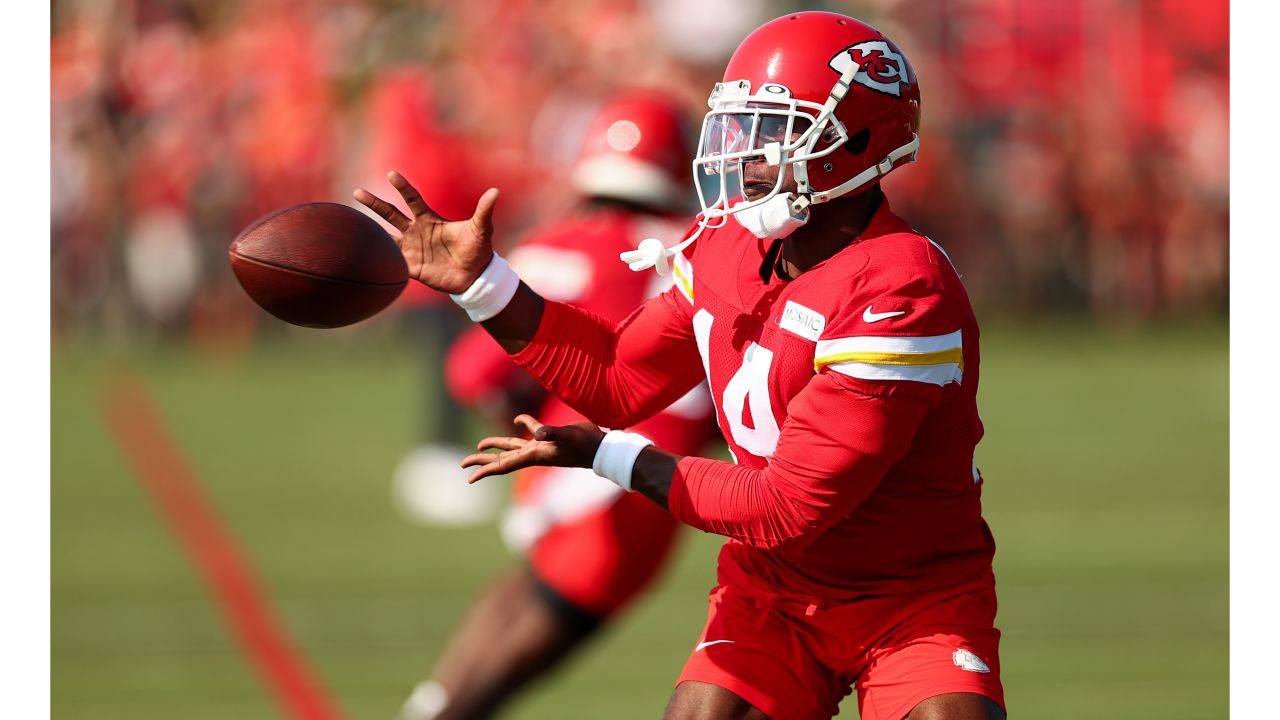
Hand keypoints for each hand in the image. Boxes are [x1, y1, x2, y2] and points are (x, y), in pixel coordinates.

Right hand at [354, 171, 499, 293]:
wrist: (475, 277)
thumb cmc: (478, 249)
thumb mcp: (481, 229)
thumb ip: (484, 211)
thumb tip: (496, 191)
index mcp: (430, 219)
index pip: (412, 199)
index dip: (403, 187)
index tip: (392, 174)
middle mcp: (416, 231)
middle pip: (391, 214)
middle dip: (374, 203)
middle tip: (356, 192)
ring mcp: (411, 249)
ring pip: (385, 237)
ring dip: (371, 231)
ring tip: (351, 224)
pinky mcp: (411, 268)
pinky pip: (392, 262)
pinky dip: (380, 259)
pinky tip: (363, 255)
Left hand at [460, 415, 604, 483]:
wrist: (603, 449)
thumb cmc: (587, 444)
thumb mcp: (568, 436)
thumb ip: (552, 433)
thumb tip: (537, 433)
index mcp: (534, 454)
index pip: (504, 464)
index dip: (485, 469)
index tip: (468, 476)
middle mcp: (534, 454)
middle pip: (502, 460)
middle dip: (482, 461)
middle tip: (462, 465)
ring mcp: (541, 448)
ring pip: (512, 449)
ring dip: (495, 447)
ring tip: (479, 446)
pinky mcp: (550, 441)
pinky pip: (530, 434)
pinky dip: (522, 426)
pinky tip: (517, 420)